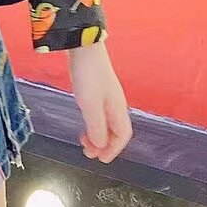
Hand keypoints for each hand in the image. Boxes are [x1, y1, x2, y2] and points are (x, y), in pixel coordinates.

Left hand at [67, 41, 132, 163]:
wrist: (84, 47)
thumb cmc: (88, 75)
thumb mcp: (90, 105)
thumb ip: (96, 127)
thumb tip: (100, 145)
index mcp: (117, 108)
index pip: (123, 135)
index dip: (113, 150)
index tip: (101, 159)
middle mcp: (115, 104)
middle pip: (115, 131)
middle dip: (103, 145)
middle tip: (88, 153)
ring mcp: (107, 96)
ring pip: (106, 122)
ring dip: (97, 135)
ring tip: (83, 141)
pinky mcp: (97, 89)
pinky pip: (99, 113)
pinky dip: (92, 123)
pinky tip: (84, 123)